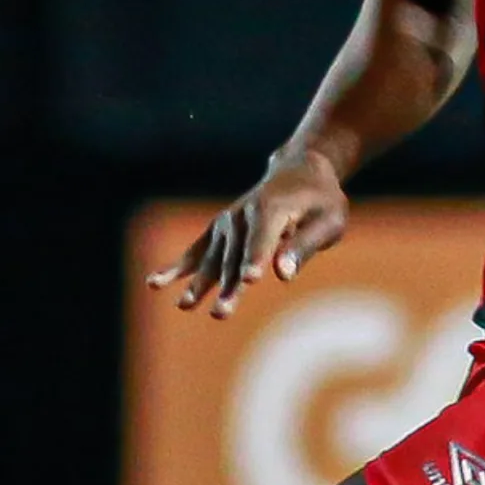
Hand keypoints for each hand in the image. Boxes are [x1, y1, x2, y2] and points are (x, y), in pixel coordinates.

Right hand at [147, 148, 349, 318]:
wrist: (299, 171)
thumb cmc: (322, 200)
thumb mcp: (329, 220)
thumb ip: (305, 245)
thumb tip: (283, 274)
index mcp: (273, 208)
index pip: (263, 238)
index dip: (256, 258)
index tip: (250, 280)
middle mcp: (243, 215)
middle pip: (236, 257)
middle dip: (228, 287)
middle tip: (221, 313)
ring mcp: (226, 223)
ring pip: (215, 260)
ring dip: (201, 284)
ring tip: (186, 305)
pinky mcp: (218, 231)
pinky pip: (196, 251)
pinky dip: (177, 267)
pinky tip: (154, 283)